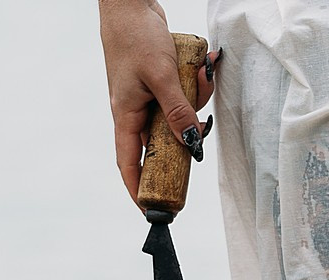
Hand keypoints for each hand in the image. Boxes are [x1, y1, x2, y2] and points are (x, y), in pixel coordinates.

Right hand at [97, 0, 217, 202]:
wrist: (131, 3)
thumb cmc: (136, 37)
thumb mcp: (161, 77)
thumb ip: (177, 112)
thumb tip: (191, 145)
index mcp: (125, 116)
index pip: (129, 164)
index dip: (139, 190)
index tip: (152, 210)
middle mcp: (134, 111)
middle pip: (160, 143)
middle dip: (183, 140)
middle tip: (200, 142)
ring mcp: (147, 97)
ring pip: (177, 117)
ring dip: (195, 103)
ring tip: (202, 76)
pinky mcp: (159, 83)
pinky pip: (182, 97)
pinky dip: (195, 86)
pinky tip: (203, 67)